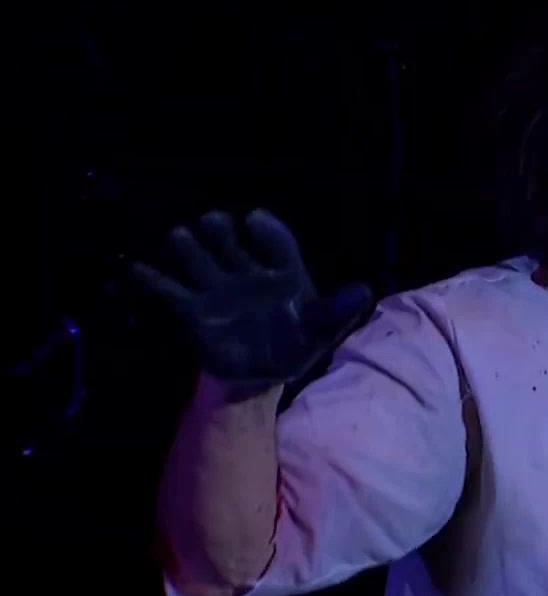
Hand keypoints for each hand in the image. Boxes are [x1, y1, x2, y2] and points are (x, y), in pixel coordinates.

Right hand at [130, 209, 372, 390]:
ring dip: (188, 248)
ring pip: (199, 259)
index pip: (277, 244)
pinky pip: (170, 291)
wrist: (258, 376)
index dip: (267, 231)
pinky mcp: (194, 310)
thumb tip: (364, 291)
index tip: (253, 219)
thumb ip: (338, 311)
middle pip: (230, 243)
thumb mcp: (321, 331)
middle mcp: (247, 273)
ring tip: (178, 236)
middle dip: (220, 231)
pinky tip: (135, 267)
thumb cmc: (294, 346)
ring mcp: (218, 289)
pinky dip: (153, 280)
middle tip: (213, 221)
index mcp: (283, 274)